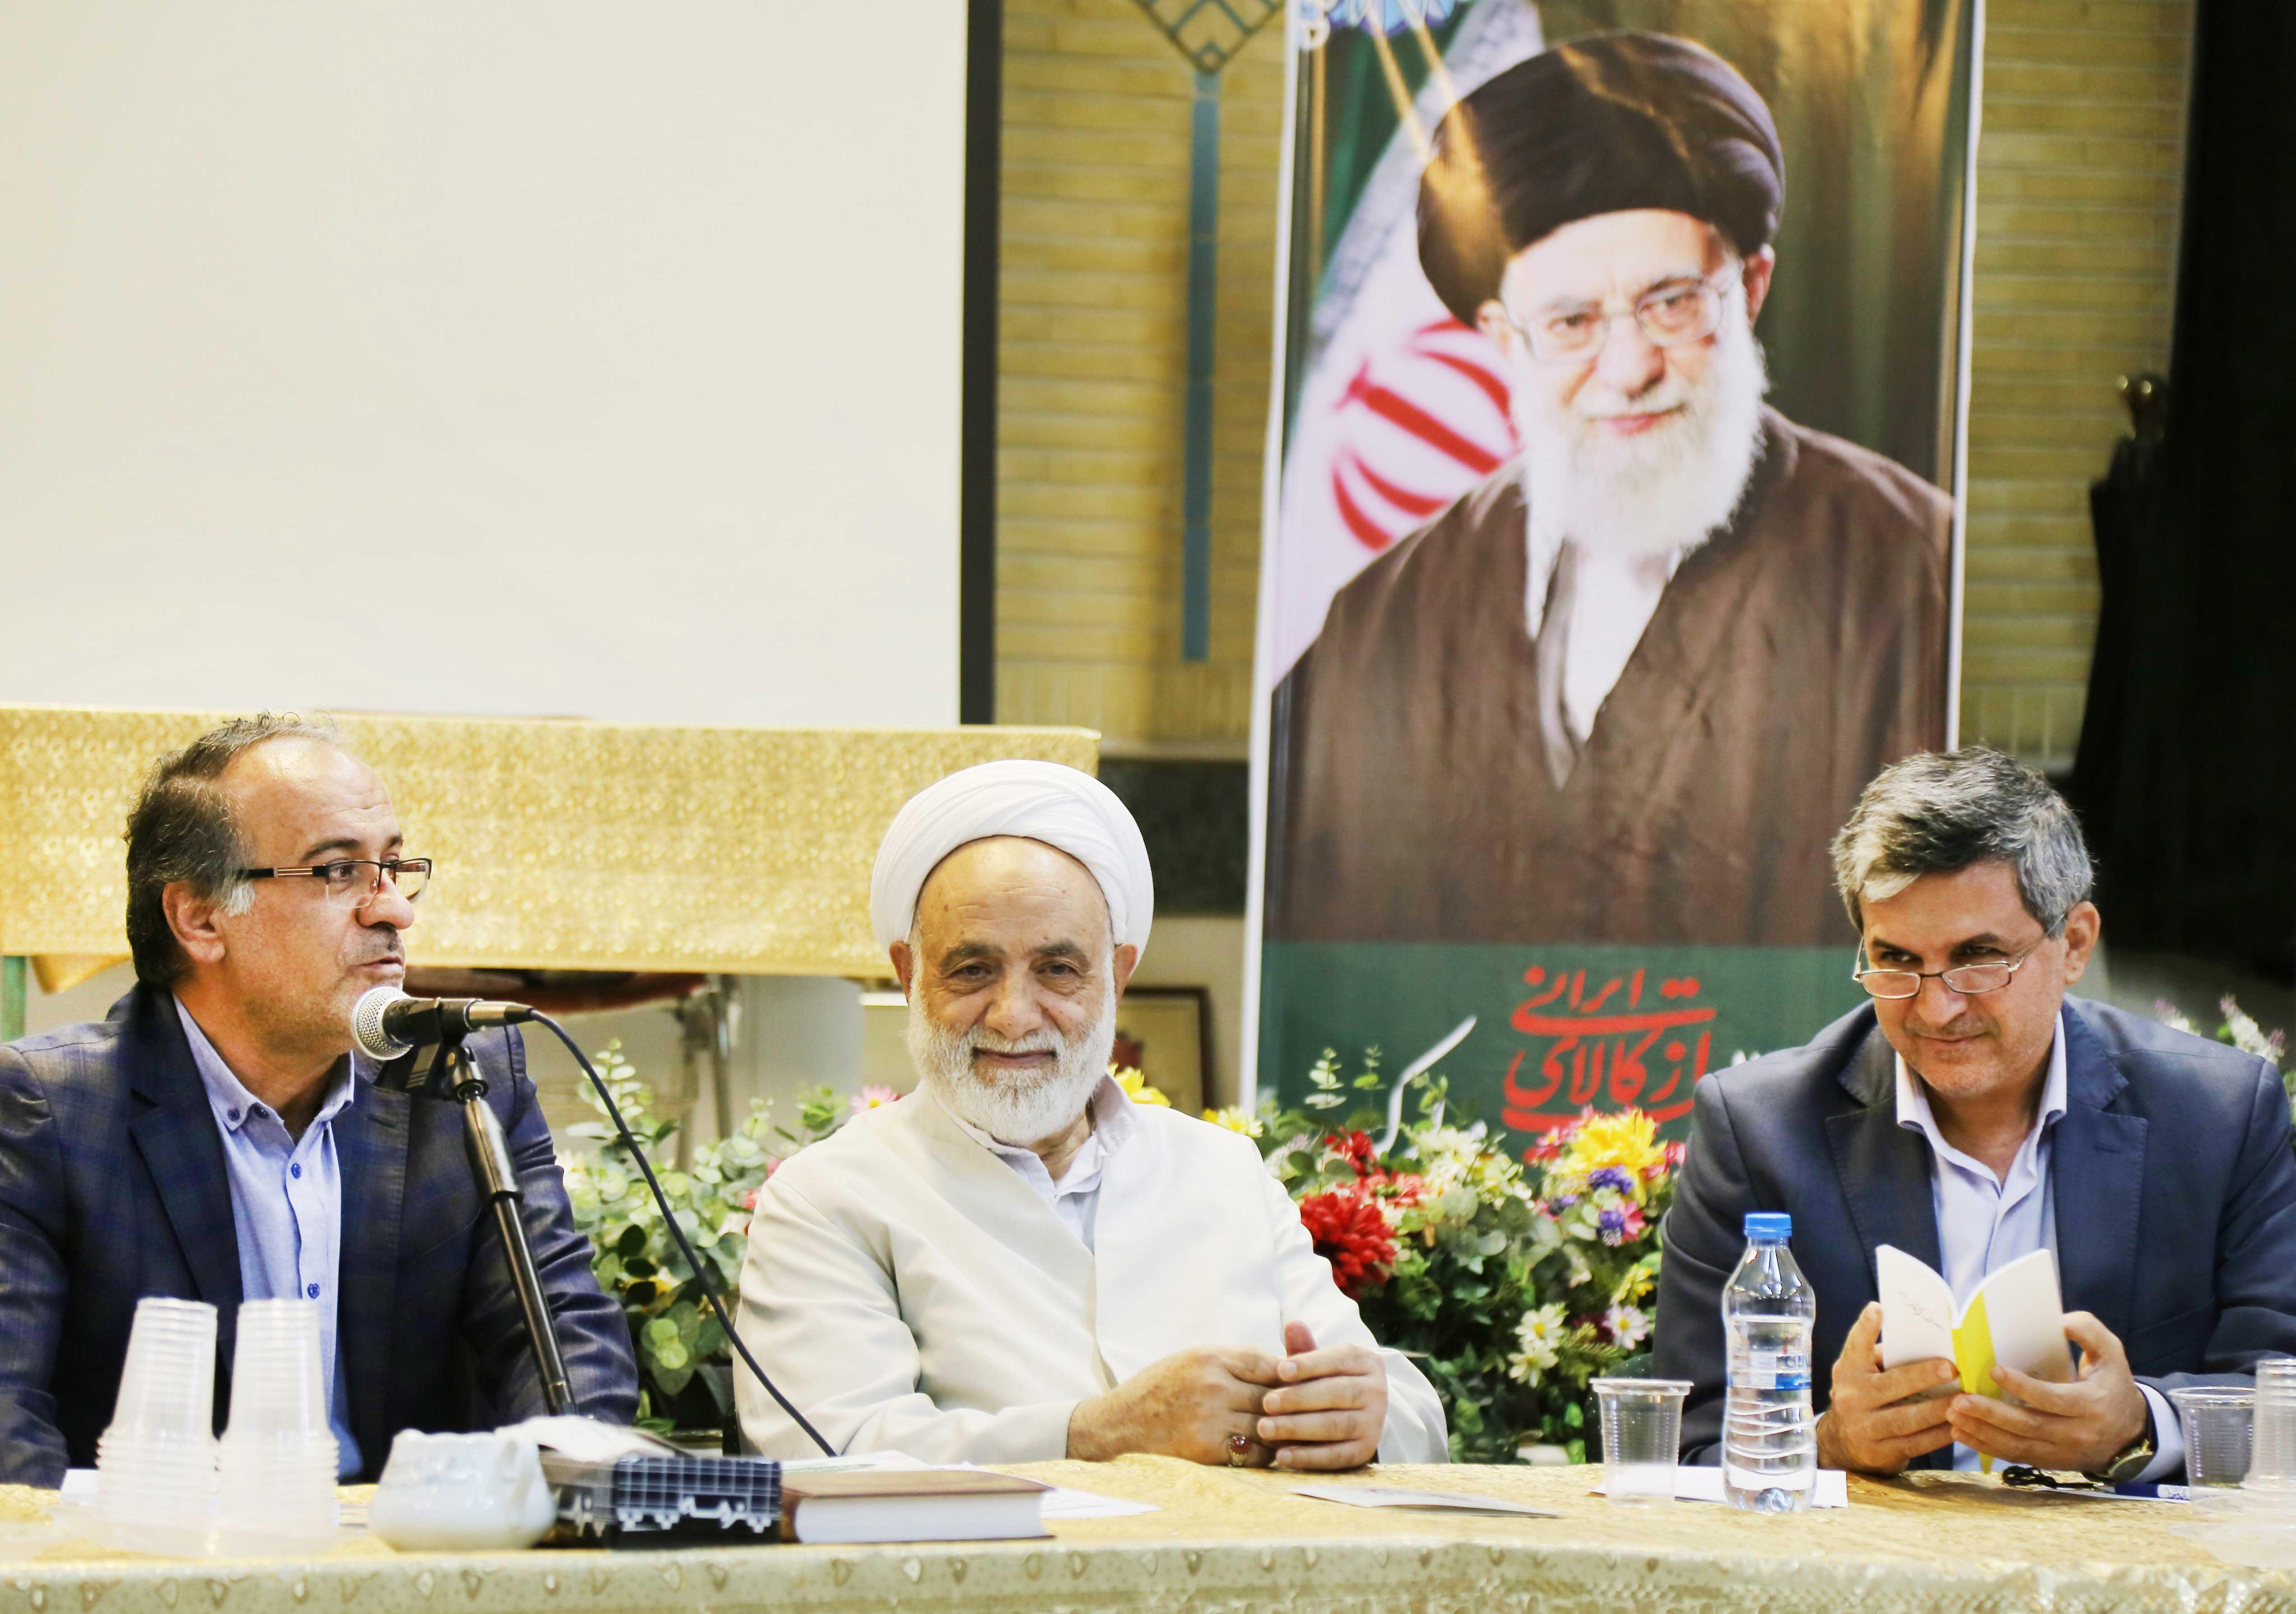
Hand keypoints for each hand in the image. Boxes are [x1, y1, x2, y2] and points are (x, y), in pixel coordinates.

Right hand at [1066, 1346, 1281, 1464]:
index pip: (1268, 1363)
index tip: (1297, 1386)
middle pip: (1272, 1396)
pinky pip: (1252, 1453)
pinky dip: (1263, 1453)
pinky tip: (1263, 1450)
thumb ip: (1236, 1362)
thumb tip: (1284, 1367)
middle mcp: (1212, 1385)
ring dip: (1280, 1432)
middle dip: (1289, 1407)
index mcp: (1210, 1357)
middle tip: (1303, 1414)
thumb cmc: (1164, 1386)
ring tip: (1289, 1434)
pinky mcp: (1206, 1449)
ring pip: (1267, 1426)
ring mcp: (1209, 1418)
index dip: (1287, 1376)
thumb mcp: (1195, 1359)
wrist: (1122, 1422)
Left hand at [1256, 1321, 1387, 1470]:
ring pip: (1335, 1425)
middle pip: (1336, 1393)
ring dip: (1298, 1428)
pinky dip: (1308, 1458)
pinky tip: (1282, 1457)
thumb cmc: (1327, 1383)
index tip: (1279, 1370)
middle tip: (1266, 1403)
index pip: (1337, 1360)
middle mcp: (1377, 1392)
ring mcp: (1374, 1423)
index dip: (1308, 1365)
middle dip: (1298, 1398)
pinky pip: (1336, 1456)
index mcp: (1367, 1362)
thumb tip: (1293, 1324)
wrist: (1354, 1416)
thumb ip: (1305, 1349)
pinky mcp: (1365, 1452)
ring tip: (1265, 1429)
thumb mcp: (1319, 1364)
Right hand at [1813, 1302, 1958, 1474]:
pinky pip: (1914, 1444)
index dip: (1865, 1329)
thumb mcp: (1862, 1375)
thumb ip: (1884, 1361)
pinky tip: (1956, 1428)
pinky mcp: (1879, 1452)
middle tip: (1950, 1368)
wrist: (1841, 1443)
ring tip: (1962, 1401)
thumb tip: (1929, 1346)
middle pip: (1889, 1386)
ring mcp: (1864, 1427)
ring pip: (1905, 1419)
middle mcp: (1851, 1398)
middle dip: (1921, 1376)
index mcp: (1848, 1371)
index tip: (1878, 1309)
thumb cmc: (1864, 1397)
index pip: (1855, 1347)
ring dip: (1937, 1410)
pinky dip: (1937, 1436)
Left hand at [1950, 1310, 2147, 1472]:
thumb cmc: (2113, 1385)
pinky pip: (2016, 1457)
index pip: (2053, 1399)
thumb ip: (2088, 1331)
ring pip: (2018, 1446)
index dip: (2023, 1387)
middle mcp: (2077, 1432)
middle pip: (2029, 1426)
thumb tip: (2059, 1320)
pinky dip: (1987, 1447)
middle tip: (1958, 1400)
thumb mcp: (2111, 1353)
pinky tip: (1962, 1433)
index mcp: (2092, 1404)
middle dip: (1991, 1414)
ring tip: (1953, 1415)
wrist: (2132, 1433)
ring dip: (1982, 1432)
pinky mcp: (2051, 1462)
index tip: (1994, 1371)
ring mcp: (2063, 1452)